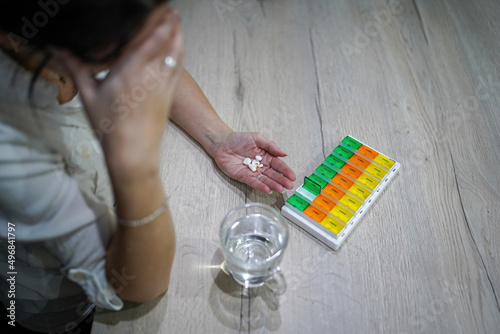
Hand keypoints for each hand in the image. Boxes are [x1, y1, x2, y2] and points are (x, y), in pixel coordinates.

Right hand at [56, 4, 182, 179]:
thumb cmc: (111, 128)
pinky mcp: (170, 95)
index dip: (156, 21)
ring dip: (178, 34)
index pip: (146, 38)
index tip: (158, 8)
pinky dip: (180, 53)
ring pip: (175, 53)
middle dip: (168, 22)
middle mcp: (150, 75)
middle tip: (168, 8)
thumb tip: (59, 50)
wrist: (134, 154)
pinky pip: (178, 68)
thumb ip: (76, 68)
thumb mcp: (88, 96)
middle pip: (164, 41)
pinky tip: (179, 46)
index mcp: (129, 71)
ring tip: (177, 20)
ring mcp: (163, 85)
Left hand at [213, 132, 295, 193]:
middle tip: (289, 186)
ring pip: (265, 180)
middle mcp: (261, 166)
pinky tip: (268, 189)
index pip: (278, 165)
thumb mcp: (257, 138)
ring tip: (280, 189)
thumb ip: (270, 146)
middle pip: (273, 174)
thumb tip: (284, 153)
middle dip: (282, 180)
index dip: (286, 171)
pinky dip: (260, 186)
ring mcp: (252, 172)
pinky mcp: (243, 177)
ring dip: (273, 185)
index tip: (292, 176)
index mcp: (266, 156)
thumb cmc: (239, 139)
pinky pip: (253, 182)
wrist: (222, 143)